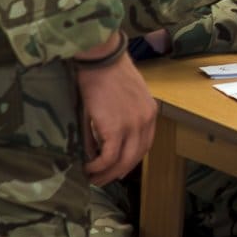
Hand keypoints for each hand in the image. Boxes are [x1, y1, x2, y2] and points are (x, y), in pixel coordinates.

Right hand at [76, 51, 156, 183]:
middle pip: (135, 157)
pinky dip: (97, 167)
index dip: (130, 160)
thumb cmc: (108, 70)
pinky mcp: (115, 129)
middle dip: (118, 172)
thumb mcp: (124, 95)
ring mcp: (132, 126)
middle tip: (102, 179)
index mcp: (150, 112)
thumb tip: (104, 141)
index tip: (117, 168)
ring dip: (106, 174)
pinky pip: (108, 157)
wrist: (102, 58)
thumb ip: (121, 117)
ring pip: (122, 162)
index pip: (144, 145)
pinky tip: (87, 168)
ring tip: (92, 178)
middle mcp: (145, 121)